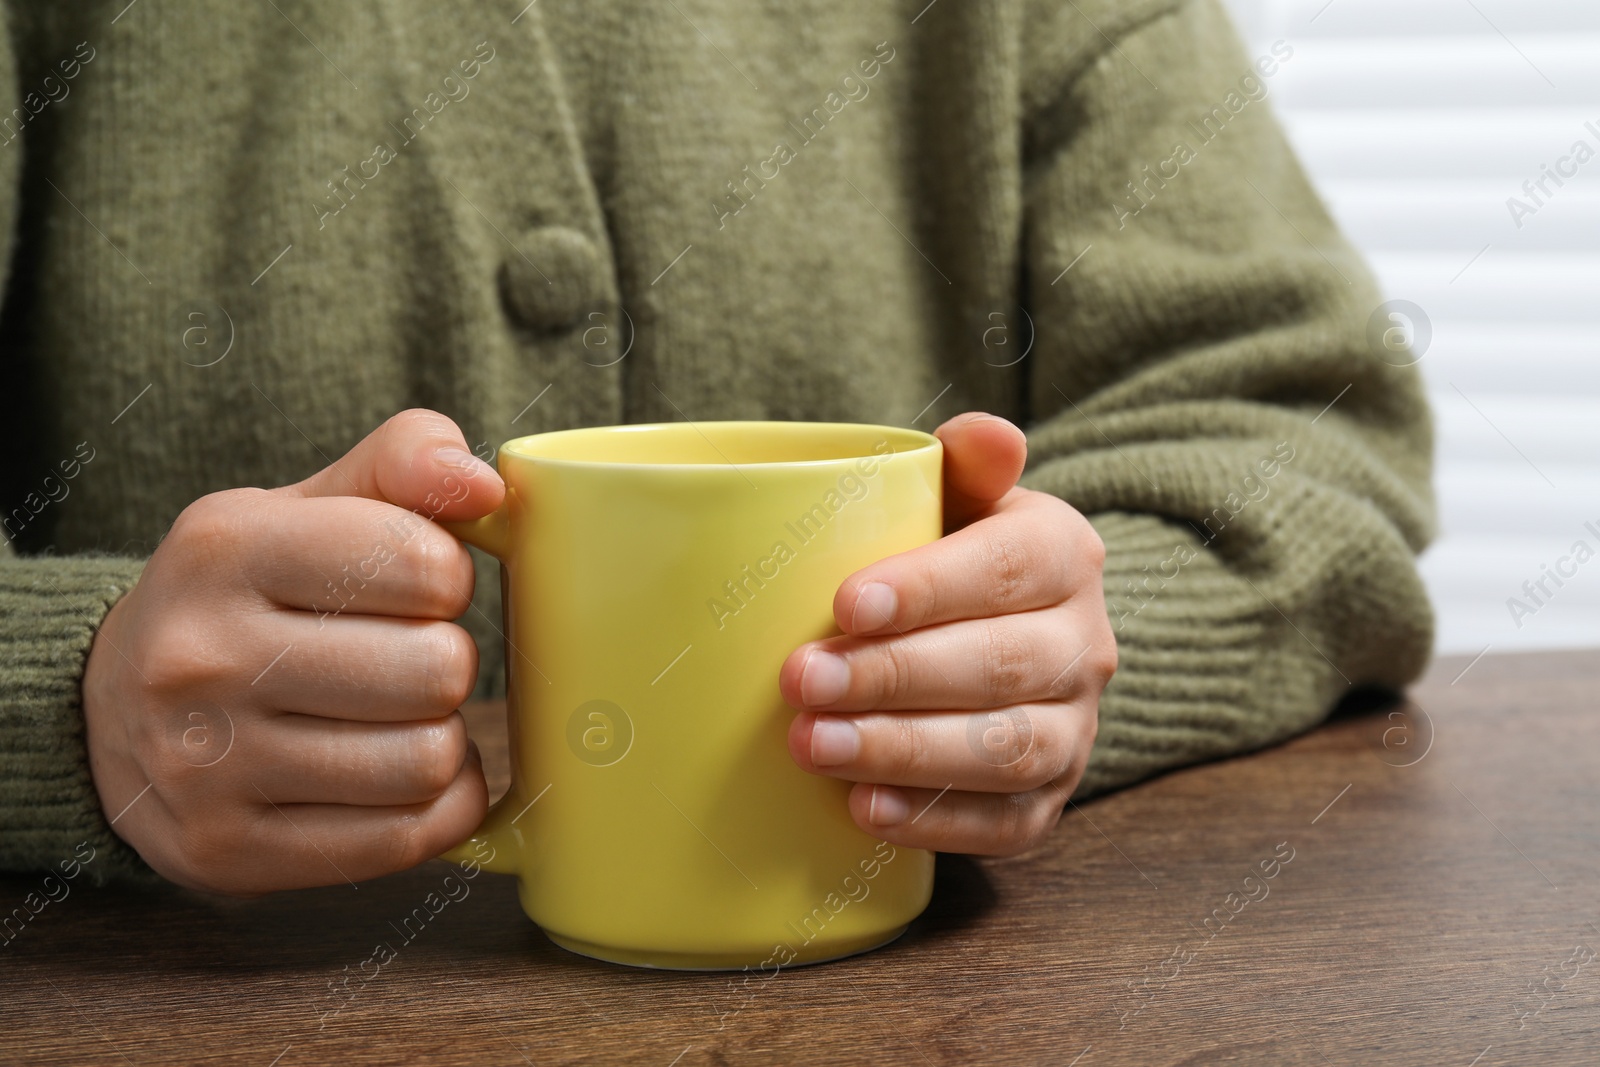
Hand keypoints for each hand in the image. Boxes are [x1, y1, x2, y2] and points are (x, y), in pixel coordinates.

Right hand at [82, 410, 499, 894]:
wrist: (110, 713)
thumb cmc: (249, 597)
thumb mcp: (308, 506)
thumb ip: (405, 463)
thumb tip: (485, 487)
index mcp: (225, 551)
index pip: (419, 562)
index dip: (449, 576)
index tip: (419, 587)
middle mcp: (200, 659)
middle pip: (437, 669)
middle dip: (448, 661)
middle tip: (410, 659)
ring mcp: (205, 768)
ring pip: (427, 761)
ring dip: (443, 738)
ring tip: (402, 718)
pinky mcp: (228, 852)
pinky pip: (407, 839)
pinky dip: (436, 806)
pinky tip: (400, 776)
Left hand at [781, 412, 1115, 855]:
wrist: (997, 635)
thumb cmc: (950, 558)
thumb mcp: (961, 500)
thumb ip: (965, 465)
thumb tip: (987, 433)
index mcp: (1064, 555)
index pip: (1006, 569)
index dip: (928, 589)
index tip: (844, 605)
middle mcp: (1085, 646)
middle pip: (1000, 665)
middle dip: (893, 677)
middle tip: (801, 680)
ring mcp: (1076, 731)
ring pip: (1006, 749)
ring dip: (905, 750)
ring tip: (813, 746)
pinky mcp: (1048, 799)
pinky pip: (1008, 823)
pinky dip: (936, 822)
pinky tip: (864, 809)